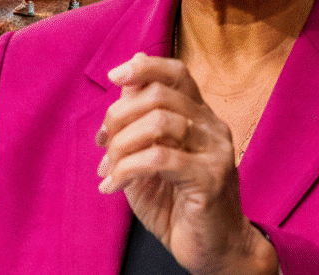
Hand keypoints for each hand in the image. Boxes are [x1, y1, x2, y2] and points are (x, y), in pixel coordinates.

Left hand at [98, 54, 277, 274]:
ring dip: (121, 144)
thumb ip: (139, 120)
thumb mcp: (148, 158)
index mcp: (200, 116)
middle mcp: (212, 127)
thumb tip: (125, 80)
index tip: (114, 76)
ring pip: (159, 122)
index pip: (176, 73)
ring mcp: (215, 151)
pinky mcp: (210, 177)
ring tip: (109, 169)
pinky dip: (127, 169)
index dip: (144, 67)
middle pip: (160, 94)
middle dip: (119, 116)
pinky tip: (114, 186)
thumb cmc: (178, 206)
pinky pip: (159, 158)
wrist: (214, 251)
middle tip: (103, 144)